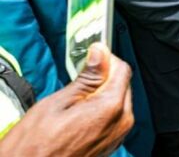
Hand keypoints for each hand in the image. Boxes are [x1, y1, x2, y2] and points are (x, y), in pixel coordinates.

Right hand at [0, 43, 133, 156]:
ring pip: (119, 100)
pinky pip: (114, 117)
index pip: (122, 69)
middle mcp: (122, 122)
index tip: (91, 58)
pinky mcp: (111, 143)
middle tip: (78, 81)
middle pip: (122, 84)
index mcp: (111, 107)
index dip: (106, 60)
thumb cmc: (37, 144)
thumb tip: (99, 52)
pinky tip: (80, 113)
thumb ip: (86, 77)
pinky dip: (102, 109)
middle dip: (104, 77)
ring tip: (75, 101)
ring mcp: (118, 135)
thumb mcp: (58, 102)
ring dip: (102, 94)